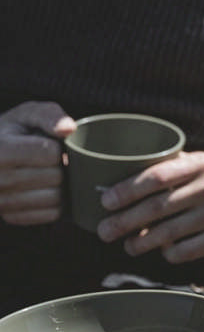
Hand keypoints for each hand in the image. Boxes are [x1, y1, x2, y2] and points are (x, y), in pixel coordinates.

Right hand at [0, 102, 75, 225]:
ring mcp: (1, 201)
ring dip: (60, 185)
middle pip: (54, 176)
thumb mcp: (27, 115)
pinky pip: (51, 213)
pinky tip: (46, 188)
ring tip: (49, 173)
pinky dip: (56, 202)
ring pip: (54, 198)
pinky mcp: (11, 216)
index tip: (49, 145)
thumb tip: (69, 129)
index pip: (49, 153)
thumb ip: (49, 115)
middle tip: (53, 161)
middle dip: (60, 166)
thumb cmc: (14, 132)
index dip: (57, 147)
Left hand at [96, 150, 203, 261]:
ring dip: (141, 242)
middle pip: (156, 207)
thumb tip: (133, 168)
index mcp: (201, 164)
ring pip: (167, 233)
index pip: (155, 176)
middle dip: (124, 221)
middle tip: (105, 230)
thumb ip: (179, 164)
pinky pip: (186, 250)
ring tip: (128, 245)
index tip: (106, 201)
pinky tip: (164, 251)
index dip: (127, 189)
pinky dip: (170, 253)